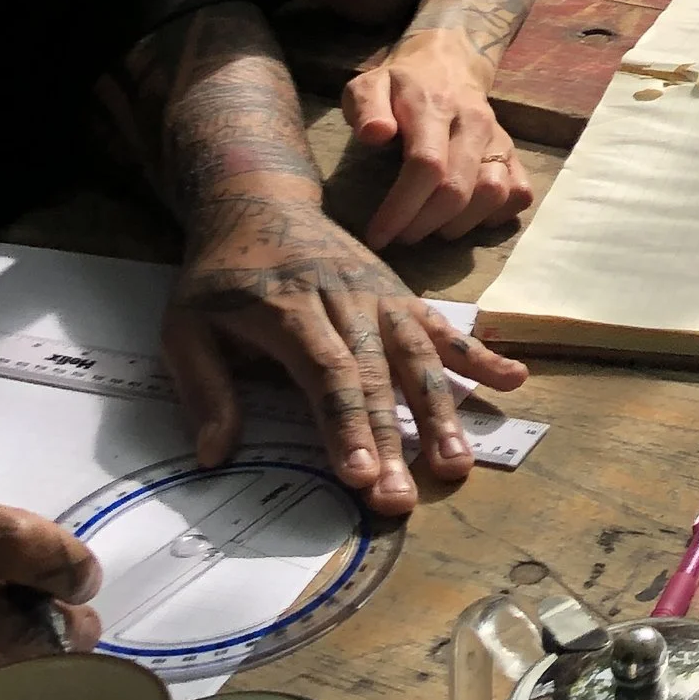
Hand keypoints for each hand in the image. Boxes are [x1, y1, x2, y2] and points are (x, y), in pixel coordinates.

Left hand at [164, 192, 526, 518]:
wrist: (259, 200)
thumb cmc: (220, 275)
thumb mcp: (185, 327)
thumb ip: (205, 389)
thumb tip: (215, 456)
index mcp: (288, 306)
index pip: (325, 370)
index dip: (346, 423)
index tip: (361, 475)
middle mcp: (344, 298)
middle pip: (376, 373)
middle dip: (392, 439)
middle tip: (402, 499)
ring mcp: (379, 294)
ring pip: (417, 353)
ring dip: (441, 410)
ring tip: (457, 462)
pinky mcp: (400, 293)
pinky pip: (442, 326)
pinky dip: (478, 355)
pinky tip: (512, 382)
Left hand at [345, 37, 534, 249]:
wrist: (449, 61)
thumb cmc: (401, 84)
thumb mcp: (370, 84)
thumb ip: (366, 107)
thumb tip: (375, 135)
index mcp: (435, 106)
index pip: (426, 164)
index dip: (401, 208)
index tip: (377, 236)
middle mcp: (475, 123)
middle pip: (458, 189)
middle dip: (423, 225)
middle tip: (399, 237)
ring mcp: (499, 140)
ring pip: (493, 195)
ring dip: (459, 225)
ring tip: (431, 228)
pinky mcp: (515, 154)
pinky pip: (519, 194)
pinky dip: (495, 216)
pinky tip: (466, 217)